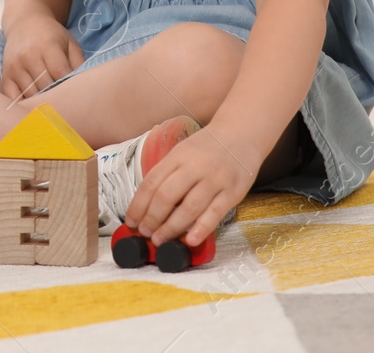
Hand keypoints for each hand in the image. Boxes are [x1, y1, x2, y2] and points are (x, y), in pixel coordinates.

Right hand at [0, 14, 83, 103]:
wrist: (24, 23)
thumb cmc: (51, 36)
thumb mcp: (70, 43)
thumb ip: (80, 63)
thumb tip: (84, 88)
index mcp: (47, 45)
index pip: (59, 72)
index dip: (69, 85)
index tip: (76, 93)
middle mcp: (28, 56)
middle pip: (45, 86)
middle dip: (57, 96)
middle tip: (67, 103)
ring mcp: (14, 66)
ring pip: (31, 94)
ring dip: (43, 102)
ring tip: (53, 106)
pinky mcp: (5, 75)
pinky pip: (14, 98)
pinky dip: (24, 106)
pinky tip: (34, 107)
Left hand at [124, 124, 258, 247]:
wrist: (242, 133)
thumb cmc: (208, 147)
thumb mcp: (183, 152)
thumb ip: (168, 174)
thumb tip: (148, 205)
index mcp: (177, 156)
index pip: (151, 183)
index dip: (138, 205)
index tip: (131, 221)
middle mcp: (194, 167)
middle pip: (166, 196)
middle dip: (152, 218)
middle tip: (145, 233)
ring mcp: (215, 180)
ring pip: (189, 208)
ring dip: (171, 228)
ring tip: (160, 241)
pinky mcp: (232, 192)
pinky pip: (215, 213)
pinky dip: (201, 229)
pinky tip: (190, 240)